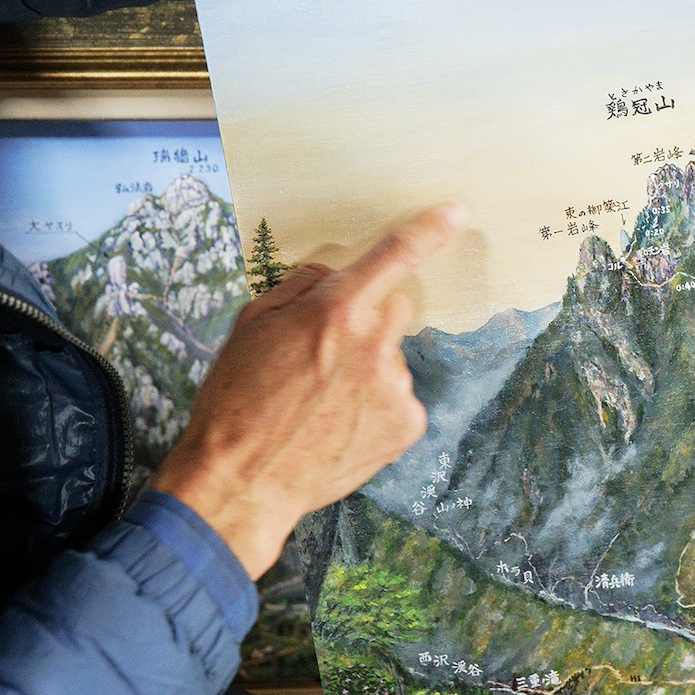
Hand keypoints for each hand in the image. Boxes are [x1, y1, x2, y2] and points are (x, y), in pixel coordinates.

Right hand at [151, 206, 465, 577]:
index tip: (457, 213)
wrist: (242, 481)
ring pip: (392, 359)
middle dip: (367, 321)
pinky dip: (375, 408)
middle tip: (324, 355)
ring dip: (367, 371)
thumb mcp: (250, 324)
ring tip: (321, 404)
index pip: (393, 257)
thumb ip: (299, 288)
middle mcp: (375, 344)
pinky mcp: (407, 424)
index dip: (429, 231)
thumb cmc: (236, 400)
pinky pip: (398, 398)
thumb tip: (332, 272)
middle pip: (394, 309)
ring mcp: (396, 387)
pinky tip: (340, 426)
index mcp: (335, 310)